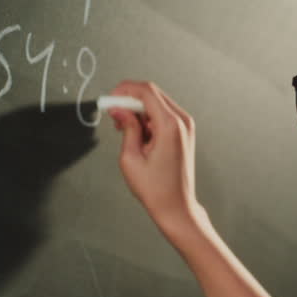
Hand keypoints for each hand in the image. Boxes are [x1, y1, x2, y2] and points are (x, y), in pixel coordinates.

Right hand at [107, 81, 205, 239]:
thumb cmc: (157, 189)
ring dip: (137, 110)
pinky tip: (136, 133)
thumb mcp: (131, 157)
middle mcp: (182, 122)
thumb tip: (119, 110)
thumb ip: (126, 127)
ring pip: (156, 103)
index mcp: (170, 126)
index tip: (110, 98)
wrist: (176, 206)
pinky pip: (162, 114)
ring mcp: (186, 126)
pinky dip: (147, 118)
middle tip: (113, 114)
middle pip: (152, 94)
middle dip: (129, 100)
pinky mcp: (184, 131)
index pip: (146, 92)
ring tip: (124, 129)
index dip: (124, 90)